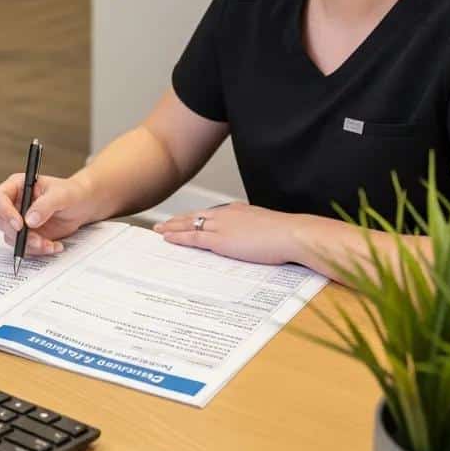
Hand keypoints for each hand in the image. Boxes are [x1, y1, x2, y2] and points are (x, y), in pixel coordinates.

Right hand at [0, 173, 97, 255]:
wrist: (83, 205)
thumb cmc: (71, 192)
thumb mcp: (61, 195)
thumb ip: (45, 205)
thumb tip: (29, 220)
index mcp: (18, 186)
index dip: (4, 211)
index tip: (19, 224)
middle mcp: (15, 204)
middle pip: (2, 222)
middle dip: (19, 235)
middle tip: (37, 240)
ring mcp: (20, 221)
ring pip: (12, 238)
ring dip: (29, 245)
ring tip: (49, 244)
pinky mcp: (28, 235)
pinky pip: (25, 247)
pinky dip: (38, 250)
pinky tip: (54, 246)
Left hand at [153, 202, 297, 263]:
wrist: (290, 234)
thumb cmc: (286, 235)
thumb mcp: (268, 229)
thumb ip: (257, 232)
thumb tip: (258, 240)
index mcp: (238, 211)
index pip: (211, 213)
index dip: (197, 217)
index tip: (188, 219)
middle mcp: (226, 214)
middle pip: (196, 215)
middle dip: (179, 220)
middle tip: (164, 223)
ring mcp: (221, 226)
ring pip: (189, 224)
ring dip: (172, 227)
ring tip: (159, 230)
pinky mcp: (219, 240)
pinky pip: (192, 237)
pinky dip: (178, 237)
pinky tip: (167, 238)